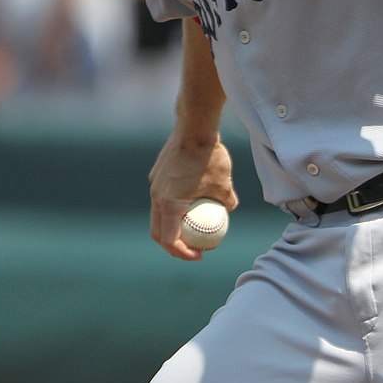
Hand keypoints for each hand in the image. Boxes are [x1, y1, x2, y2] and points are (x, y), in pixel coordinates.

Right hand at [149, 134, 237, 260]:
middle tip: (193, 249)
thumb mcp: (225, 186)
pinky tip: (190, 202)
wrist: (193, 127)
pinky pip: (161, 198)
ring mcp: (154, 185)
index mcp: (169, 204)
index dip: (183, 253)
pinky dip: (172, 208)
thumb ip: (228, 203)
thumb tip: (228, 212)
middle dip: (174, 246)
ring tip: (191, 229)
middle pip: (158, 232)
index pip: (170, 240)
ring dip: (172, 227)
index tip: (199, 255)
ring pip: (158, 215)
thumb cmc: (211, 157)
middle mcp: (156, 196)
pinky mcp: (156, 175)